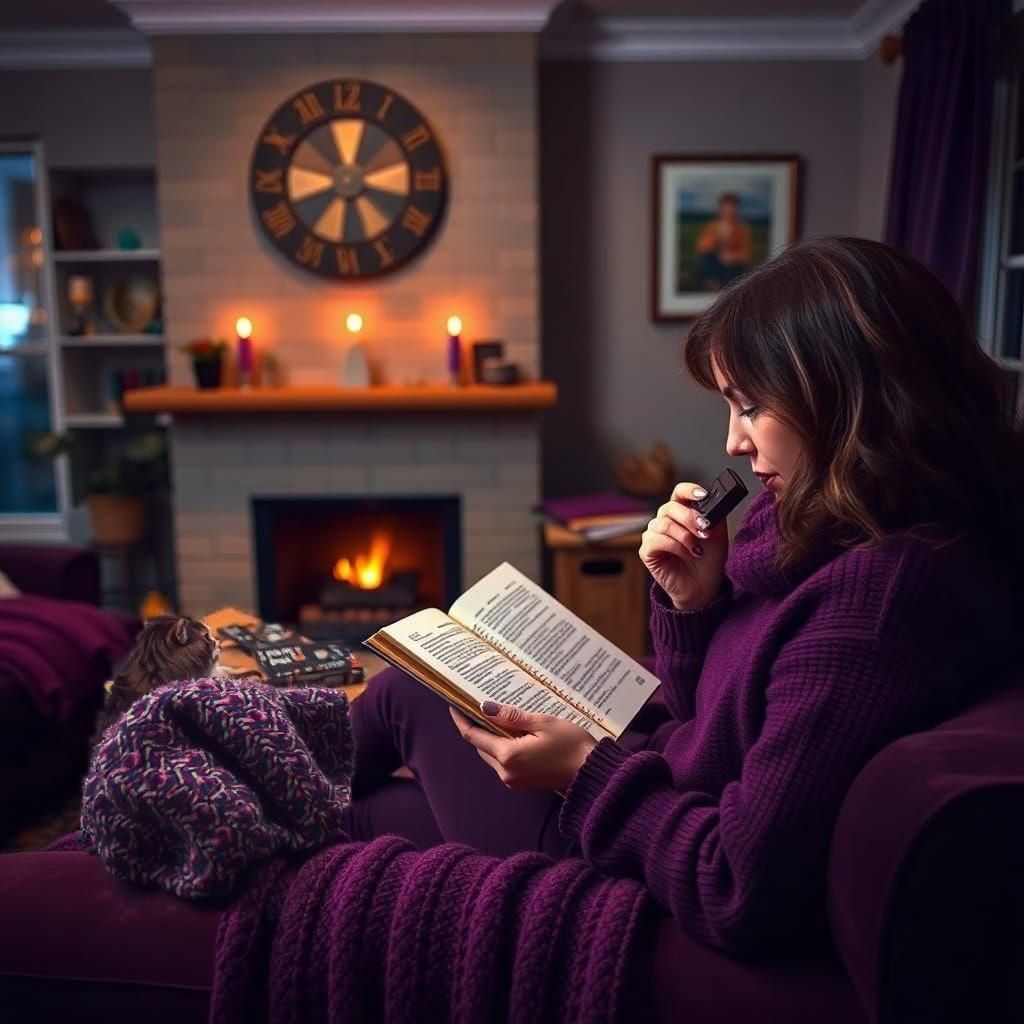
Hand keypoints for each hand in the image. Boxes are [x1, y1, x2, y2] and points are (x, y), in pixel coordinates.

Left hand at [449, 702, 597, 793]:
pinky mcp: (522, 782)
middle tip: (476, 704)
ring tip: (495, 715)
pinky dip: (502, 746)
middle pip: (480, 746)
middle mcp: (505, 771)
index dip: (461, 719)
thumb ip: (511, 717)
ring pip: (491, 754)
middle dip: (477, 726)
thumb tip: (484, 707)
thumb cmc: (571, 745)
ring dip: (490, 737)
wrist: (591, 774)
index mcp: (507, 756)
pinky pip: (503, 762)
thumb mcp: (542, 723)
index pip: (473, 736)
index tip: (453, 704)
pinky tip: (511, 732)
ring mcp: (513, 780)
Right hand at [639, 481, 727, 610]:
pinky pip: (657, 540)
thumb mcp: (717, 534)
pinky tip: (687, 555)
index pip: (679, 492)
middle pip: (670, 507)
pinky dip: (675, 547)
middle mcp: (664, 520)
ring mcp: (653, 535)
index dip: (688, 490)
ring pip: (664, 524)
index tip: (702, 495)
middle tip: (704, 531)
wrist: (703, 587)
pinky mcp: (647, 551)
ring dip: (685, 536)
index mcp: (680, 513)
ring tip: (697, 549)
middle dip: (690, 518)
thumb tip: (714, 502)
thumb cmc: (708, 560)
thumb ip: (714, 516)